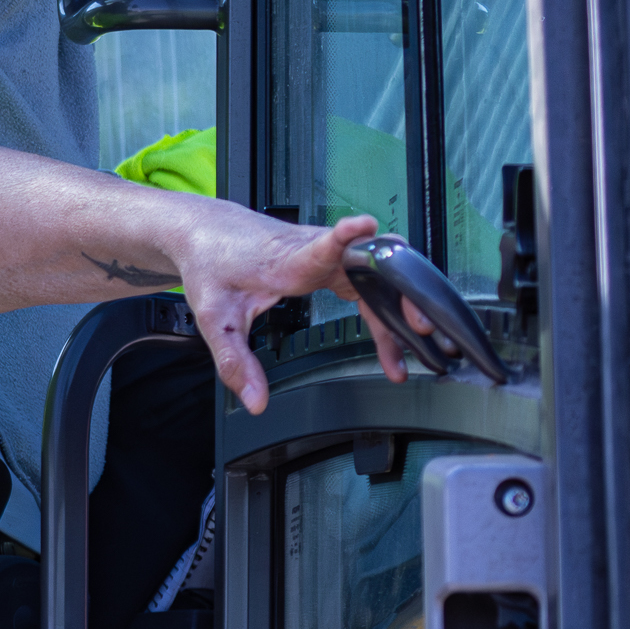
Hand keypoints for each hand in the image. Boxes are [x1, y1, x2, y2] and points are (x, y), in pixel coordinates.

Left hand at [162, 207, 411, 413]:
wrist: (209, 232)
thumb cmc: (213, 263)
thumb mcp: (215, 319)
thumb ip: (235, 362)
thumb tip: (255, 402)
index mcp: (285, 259)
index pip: (319, 246)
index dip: (344, 237)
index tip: (364, 226)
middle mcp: (313, 249)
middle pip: (369, 264)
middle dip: (401, 292)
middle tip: (420, 328)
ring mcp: (328, 252)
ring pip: (378, 275)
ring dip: (400, 307)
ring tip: (413, 350)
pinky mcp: (333, 259)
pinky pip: (370, 282)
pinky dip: (385, 310)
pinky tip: (392, 345)